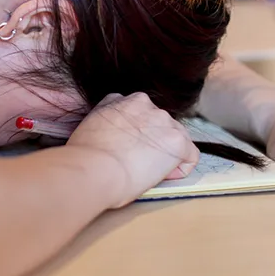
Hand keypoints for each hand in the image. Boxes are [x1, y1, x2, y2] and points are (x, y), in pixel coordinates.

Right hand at [67, 93, 199, 208]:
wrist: (95, 168)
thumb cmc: (85, 155)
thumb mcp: (91, 123)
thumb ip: (105, 118)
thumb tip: (111, 130)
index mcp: (122, 99)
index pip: (138, 113)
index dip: (136, 134)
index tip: (128, 149)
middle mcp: (145, 104)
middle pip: (159, 124)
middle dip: (153, 143)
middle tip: (136, 163)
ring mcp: (163, 121)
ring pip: (175, 138)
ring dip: (166, 155)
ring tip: (146, 172)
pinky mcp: (177, 141)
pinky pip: (189, 156)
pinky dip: (180, 168)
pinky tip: (162, 176)